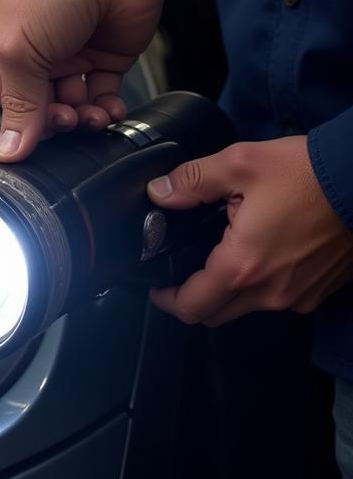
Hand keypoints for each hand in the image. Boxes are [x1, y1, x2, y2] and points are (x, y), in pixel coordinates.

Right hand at [0, 0, 165, 169]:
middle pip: (13, 105)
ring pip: (55, 107)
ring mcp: (55, 51)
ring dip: (70, 120)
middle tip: (49, 127)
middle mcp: (12, 41)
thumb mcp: (19, 48)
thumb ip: (16, 106)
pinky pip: (91, 99)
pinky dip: (98, 111)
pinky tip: (105, 110)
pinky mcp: (93, 58)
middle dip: (33, 123)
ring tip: (82, 116)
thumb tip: (10, 150)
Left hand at [147, 136, 352, 325]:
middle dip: (194, 299)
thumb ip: (191, 180)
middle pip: (216, 314)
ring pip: (248, 308)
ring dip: (230, 292)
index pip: (190, 306)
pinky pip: (280, 298)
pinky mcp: (320, 290)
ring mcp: (299, 295)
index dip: (166, 299)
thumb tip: (159, 191)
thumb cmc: (309, 173)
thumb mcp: (239, 164)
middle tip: (184, 275)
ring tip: (224, 256)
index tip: (157, 288)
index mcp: (241, 267)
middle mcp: (270, 291)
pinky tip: (262, 254)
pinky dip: (263, 285)